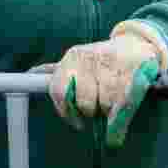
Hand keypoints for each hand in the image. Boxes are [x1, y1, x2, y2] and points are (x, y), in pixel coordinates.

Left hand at [49, 22, 167, 147]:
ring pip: (105, 105)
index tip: (76, 122)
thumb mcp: (77, 60)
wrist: (138, 44)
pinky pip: (124, 105)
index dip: (66, 111)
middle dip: (92, 110)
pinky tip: (121, 117)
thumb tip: (30, 72)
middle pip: (85, 102)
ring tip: (113, 100)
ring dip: (110, 111)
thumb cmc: (102, 60)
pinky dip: (122, 118)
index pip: (59, 90)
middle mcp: (90, 58)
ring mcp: (113, 64)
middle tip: (98, 105)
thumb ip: (54, 69)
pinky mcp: (135, 72)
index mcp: (73, 57)